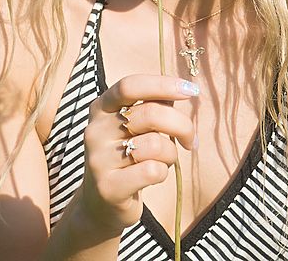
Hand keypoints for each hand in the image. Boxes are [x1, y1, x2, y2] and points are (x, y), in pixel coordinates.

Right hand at [79, 74, 199, 233]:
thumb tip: (184, 89)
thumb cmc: (128, 155)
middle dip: (182, 125)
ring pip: (156, 144)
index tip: (191, 90)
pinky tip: (154, 175)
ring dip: (171, 154)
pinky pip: (153, 170)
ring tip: (163, 160)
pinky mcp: (108, 187)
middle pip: (150, 114)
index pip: (130, 86)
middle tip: (191, 139)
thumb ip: (154, 106)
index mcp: (102, 107)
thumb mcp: (135, 126)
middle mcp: (96, 130)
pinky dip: (163, 172)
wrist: (103, 203)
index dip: (162, 84)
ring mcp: (99, 159)